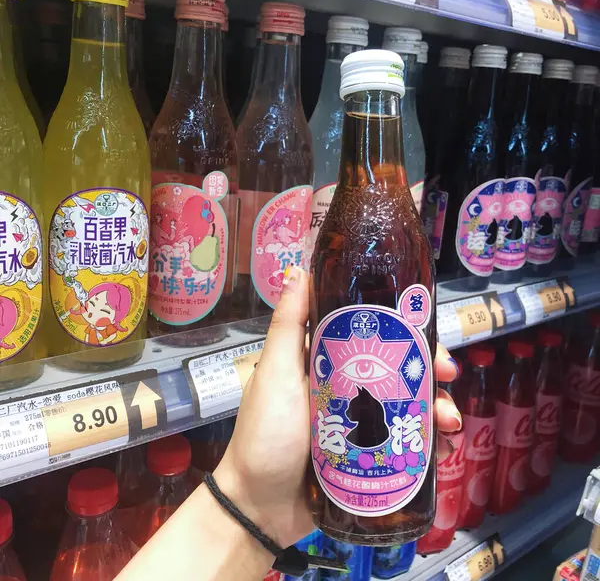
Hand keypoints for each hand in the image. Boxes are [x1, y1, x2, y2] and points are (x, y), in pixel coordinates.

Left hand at [214, 266, 461, 547]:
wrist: (260, 507)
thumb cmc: (266, 434)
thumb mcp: (275, 374)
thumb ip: (287, 327)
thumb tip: (298, 271)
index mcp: (326, 364)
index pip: (373, 336)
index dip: (403, 332)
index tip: (427, 332)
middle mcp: (347, 389)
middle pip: (399, 371)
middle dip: (429, 372)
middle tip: (448, 378)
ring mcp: (361, 425)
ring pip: (409, 406)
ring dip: (436, 408)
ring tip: (447, 424)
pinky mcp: (370, 457)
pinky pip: (407, 443)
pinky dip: (429, 443)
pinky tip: (443, 448)